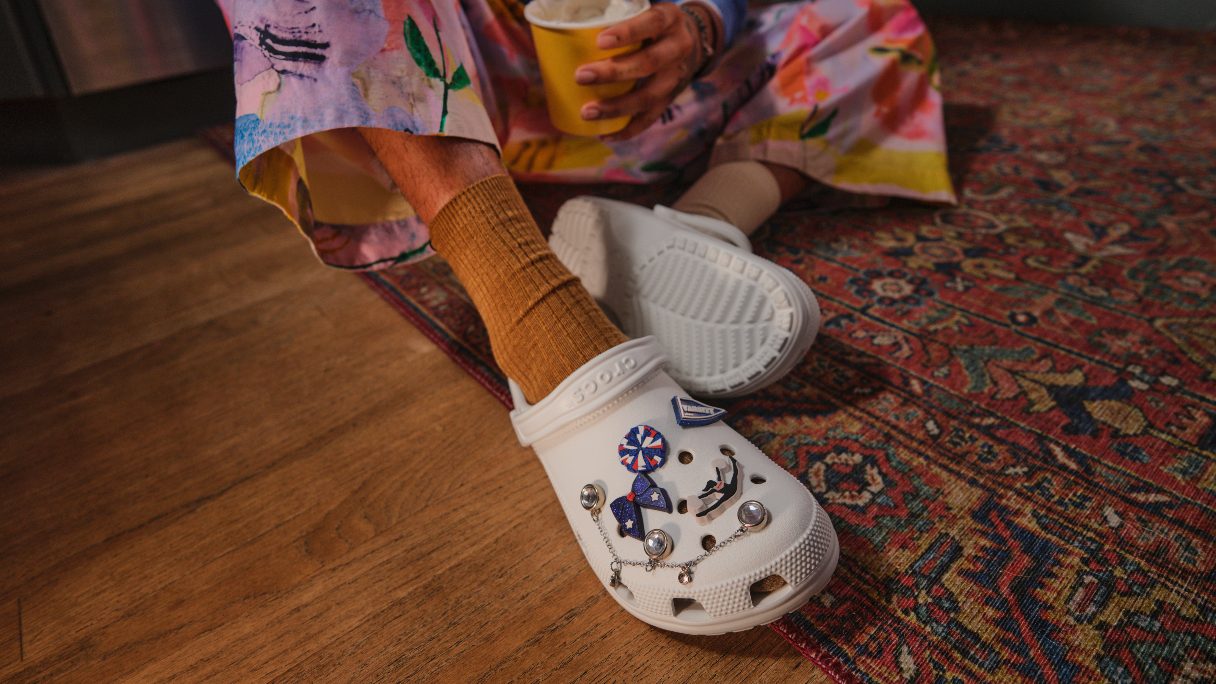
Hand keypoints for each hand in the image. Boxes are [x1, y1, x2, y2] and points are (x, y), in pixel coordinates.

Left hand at [574, 3, 706, 140]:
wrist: (690, 43)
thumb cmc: (651, 25)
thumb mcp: (643, 12)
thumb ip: (614, 16)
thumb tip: (566, 23)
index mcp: (668, 20)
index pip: (651, 23)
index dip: (627, 32)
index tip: (599, 41)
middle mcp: (677, 48)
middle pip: (648, 63)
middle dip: (613, 72)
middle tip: (580, 76)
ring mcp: (675, 78)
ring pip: (648, 96)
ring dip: (616, 107)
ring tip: (587, 112)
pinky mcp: (670, 100)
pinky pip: (649, 119)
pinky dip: (627, 129)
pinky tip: (604, 134)